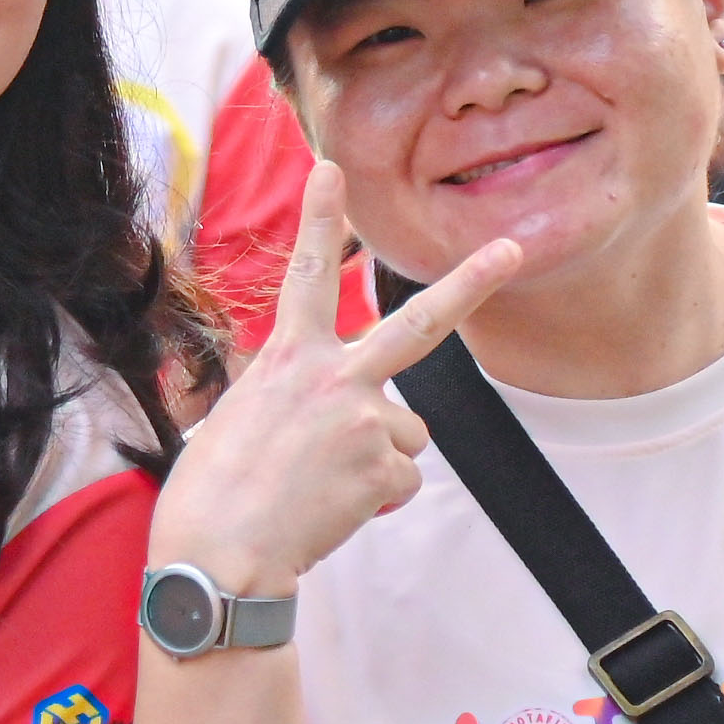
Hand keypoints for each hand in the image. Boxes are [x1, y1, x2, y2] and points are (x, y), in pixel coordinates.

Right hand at [151, 166, 520, 599]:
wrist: (219, 555)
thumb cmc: (212, 494)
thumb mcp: (236, 417)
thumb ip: (285, 394)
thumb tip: (316, 404)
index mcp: (285, 359)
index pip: (306, 277)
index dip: (318, 219)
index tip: (332, 169)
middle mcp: (331, 376)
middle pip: (418, 323)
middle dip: (471, 282)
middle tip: (511, 249)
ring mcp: (363, 418)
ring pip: (409, 431)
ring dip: (379, 458)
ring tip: (324, 484)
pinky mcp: (381, 465)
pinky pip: (401, 480)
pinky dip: (375, 499)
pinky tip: (332, 509)